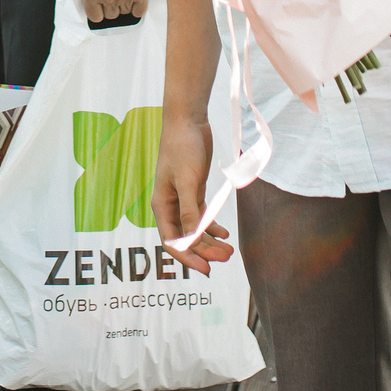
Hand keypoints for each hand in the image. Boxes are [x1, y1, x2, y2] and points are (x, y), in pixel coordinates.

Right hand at [151, 110, 233, 272]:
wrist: (187, 120)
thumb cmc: (182, 147)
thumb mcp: (187, 181)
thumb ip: (190, 210)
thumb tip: (192, 238)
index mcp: (161, 205)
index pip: (172, 241)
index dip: (188, 257)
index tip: (207, 269)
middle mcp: (170, 205)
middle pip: (186, 238)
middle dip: (205, 251)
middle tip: (226, 258)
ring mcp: (181, 198)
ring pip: (195, 228)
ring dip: (210, 241)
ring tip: (229, 250)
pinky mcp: (193, 189)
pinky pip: (201, 216)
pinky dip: (212, 226)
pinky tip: (224, 233)